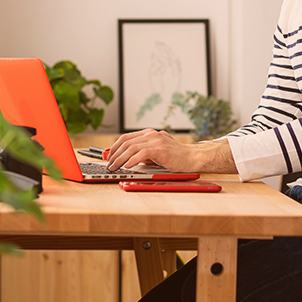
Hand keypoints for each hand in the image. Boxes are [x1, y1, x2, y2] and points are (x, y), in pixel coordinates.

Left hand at [106, 129, 236, 173]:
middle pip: (126, 142)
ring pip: (131, 147)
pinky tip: (127, 166)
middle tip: (109, 164)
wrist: (193, 158)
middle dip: (114, 154)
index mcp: (149, 134)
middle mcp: (151, 134)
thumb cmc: (176, 157)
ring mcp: (156, 141)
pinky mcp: (160, 149)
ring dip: (120, 158)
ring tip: (115, 167)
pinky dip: (132, 160)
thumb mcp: (157, 153)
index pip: (126, 137)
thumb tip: (127, 160)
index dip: (114, 147)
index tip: (108, 156)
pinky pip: (141, 153)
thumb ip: (143, 154)